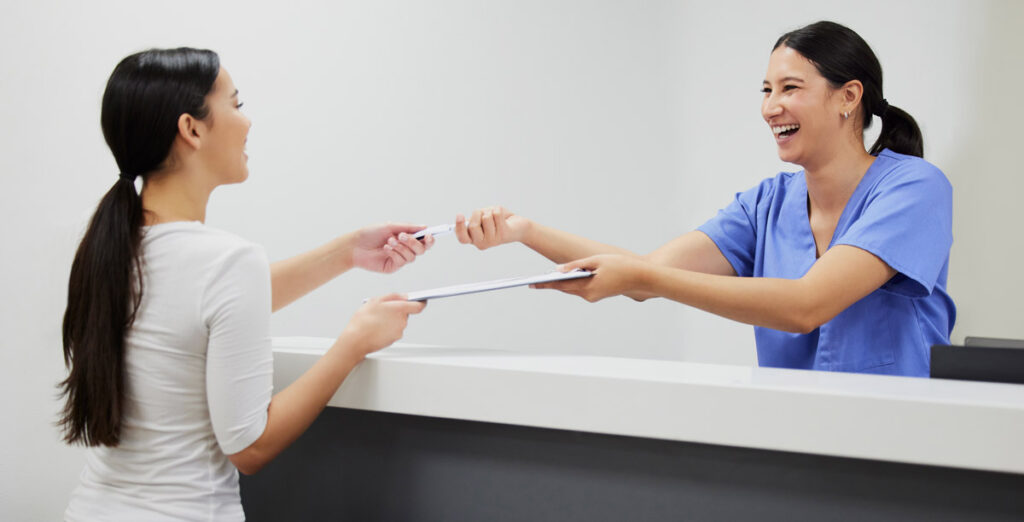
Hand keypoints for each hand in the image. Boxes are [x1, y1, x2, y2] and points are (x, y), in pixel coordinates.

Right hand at [340, 294, 426, 357]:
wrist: (356, 340)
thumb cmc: (363, 320)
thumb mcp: (376, 300)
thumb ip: (394, 296)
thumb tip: (405, 296)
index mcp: (400, 309)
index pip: (419, 306)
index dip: (421, 302)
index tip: (421, 300)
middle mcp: (402, 321)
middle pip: (406, 313)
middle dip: (397, 310)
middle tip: (383, 310)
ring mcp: (399, 331)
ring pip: (399, 322)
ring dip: (391, 319)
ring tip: (376, 319)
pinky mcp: (394, 339)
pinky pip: (394, 330)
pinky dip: (388, 328)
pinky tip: (376, 327)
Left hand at [352, 223, 434, 273]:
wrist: (355, 245)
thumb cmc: (370, 234)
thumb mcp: (390, 226)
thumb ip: (409, 227)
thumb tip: (424, 227)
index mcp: (406, 237)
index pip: (424, 240)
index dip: (429, 239)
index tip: (428, 235)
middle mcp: (405, 248)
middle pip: (421, 250)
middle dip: (413, 242)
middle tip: (402, 236)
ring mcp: (399, 258)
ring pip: (412, 256)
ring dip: (401, 247)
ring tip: (389, 241)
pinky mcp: (393, 266)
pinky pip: (401, 262)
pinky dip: (395, 253)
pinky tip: (386, 248)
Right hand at [454, 206, 528, 250]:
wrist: (518, 227)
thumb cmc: (498, 221)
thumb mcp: (482, 218)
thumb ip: (474, 219)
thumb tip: (466, 218)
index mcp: (474, 239)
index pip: (462, 238)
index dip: (459, 227)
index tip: (459, 215)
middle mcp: (482, 243)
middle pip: (473, 225)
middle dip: (478, 214)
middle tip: (485, 214)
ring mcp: (493, 240)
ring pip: (486, 218)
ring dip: (490, 212)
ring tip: (496, 217)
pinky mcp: (503, 234)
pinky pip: (496, 214)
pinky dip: (498, 210)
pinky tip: (503, 217)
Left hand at [532, 254, 651, 302]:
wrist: (641, 276)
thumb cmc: (621, 266)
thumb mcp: (596, 261)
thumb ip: (576, 265)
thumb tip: (558, 270)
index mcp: (588, 288)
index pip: (562, 285)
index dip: (545, 284)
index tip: (531, 284)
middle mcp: (589, 295)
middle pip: (565, 289)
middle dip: (551, 284)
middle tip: (533, 282)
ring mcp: (594, 296)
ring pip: (573, 289)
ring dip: (562, 283)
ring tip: (545, 279)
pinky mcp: (598, 294)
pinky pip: (581, 288)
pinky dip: (573, 283)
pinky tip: (565, 278)